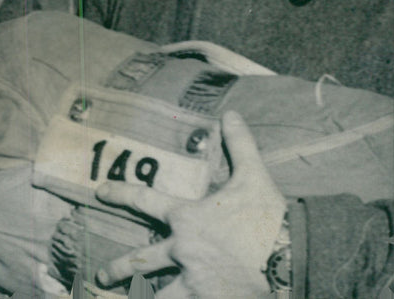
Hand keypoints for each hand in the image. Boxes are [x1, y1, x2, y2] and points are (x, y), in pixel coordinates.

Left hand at [96, 111, 285, 298]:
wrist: (292, 260)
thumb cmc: (269, 218)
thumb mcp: (253, 175)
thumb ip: (239, 144)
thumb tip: (231, 113)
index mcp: (186, 217)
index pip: (143, 199)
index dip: (120, 193)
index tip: (100, 192)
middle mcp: (182, 250)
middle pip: (141, 260)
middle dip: (118, 268)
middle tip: (101, 274)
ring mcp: (194, 281)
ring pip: (158, 295)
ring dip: (141, 298)